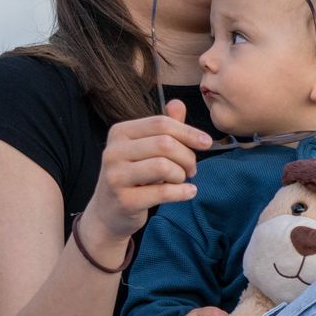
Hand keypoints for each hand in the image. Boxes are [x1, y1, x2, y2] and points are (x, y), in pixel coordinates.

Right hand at [82, 99, 211, 241]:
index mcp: (120, 133)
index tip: (206, 142)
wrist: (109, 212)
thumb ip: (164, 128)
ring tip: (182, 180)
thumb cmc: (134, 176)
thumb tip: (178, 104)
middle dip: (188, 156)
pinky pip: (163, 192)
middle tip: (192, 169)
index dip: (189, 132)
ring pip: (164, 166)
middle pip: (165, 144)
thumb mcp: (146, 149)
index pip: (161, 123)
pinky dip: (183, 192)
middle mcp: (113, 151)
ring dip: (182, 175)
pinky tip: (189, 192)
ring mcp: (115, 176)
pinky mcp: (124, 200)